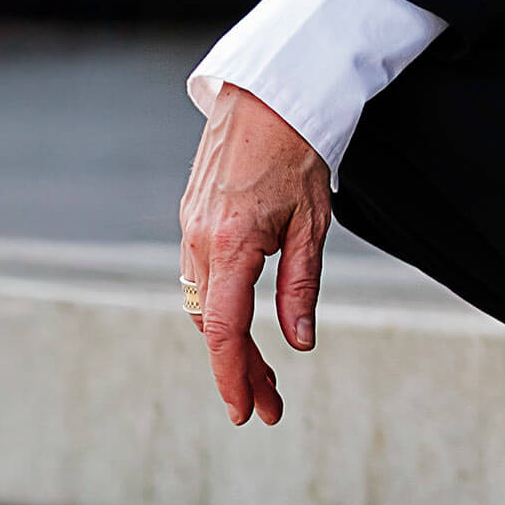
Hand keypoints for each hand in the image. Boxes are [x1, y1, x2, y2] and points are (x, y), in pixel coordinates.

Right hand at [176, 84, 329, 424]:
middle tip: (270, 405)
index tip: (247, 411)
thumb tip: (298, 343)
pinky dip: (220, 307)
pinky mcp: (193, 216)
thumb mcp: (314, 224)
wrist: (268, 93)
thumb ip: (300, 286)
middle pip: (212, 324)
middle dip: (240, 369)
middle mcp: (199, 239)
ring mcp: (190, 226)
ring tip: (265, 373)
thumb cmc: (299, 151)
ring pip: (202, 303)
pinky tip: (245, 321)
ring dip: (229, 341)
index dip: (234, 376)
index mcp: (230, 244)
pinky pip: (200, 275)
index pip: (225, 330)